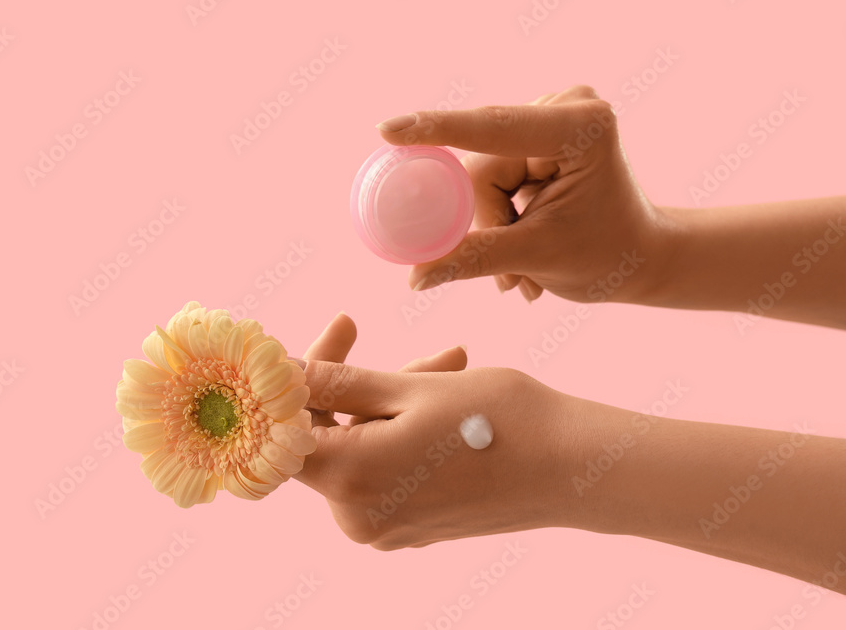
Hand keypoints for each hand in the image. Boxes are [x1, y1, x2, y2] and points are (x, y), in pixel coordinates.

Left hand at [293, 313, 576, 549]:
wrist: (575, 471)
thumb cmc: (500, 421)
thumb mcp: (413, 390)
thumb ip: (339, 383)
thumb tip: (282, 373)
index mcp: (349, 481)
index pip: (287, 425)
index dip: (301, 375)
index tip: (339, 331)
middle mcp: (359, 517)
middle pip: (330, 433)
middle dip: (367, 383)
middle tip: (424, 349)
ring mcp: (386, 526)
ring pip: (363, 444)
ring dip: (395, 400)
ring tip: (453, 362)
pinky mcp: (410, 524)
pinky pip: (386, 466)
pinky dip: (407, 429)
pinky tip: (450, 396)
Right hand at [376, 84, 669, 303]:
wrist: (639, 256)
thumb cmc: (604, 256)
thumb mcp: (536, 258)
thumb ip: (472, 258)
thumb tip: (414, 275)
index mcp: (579, 128)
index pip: (492, 129)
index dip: (437, 130)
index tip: (386, 130)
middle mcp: (566, 106)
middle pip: (481, 164)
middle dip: (489, 221)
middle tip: (511, 274)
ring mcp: (552, 112)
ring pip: (480, 172)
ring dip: (494, 223)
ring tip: (526, 264)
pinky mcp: (538, 125)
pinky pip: (489, 170)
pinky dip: (499, 212)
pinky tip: (525, 235)